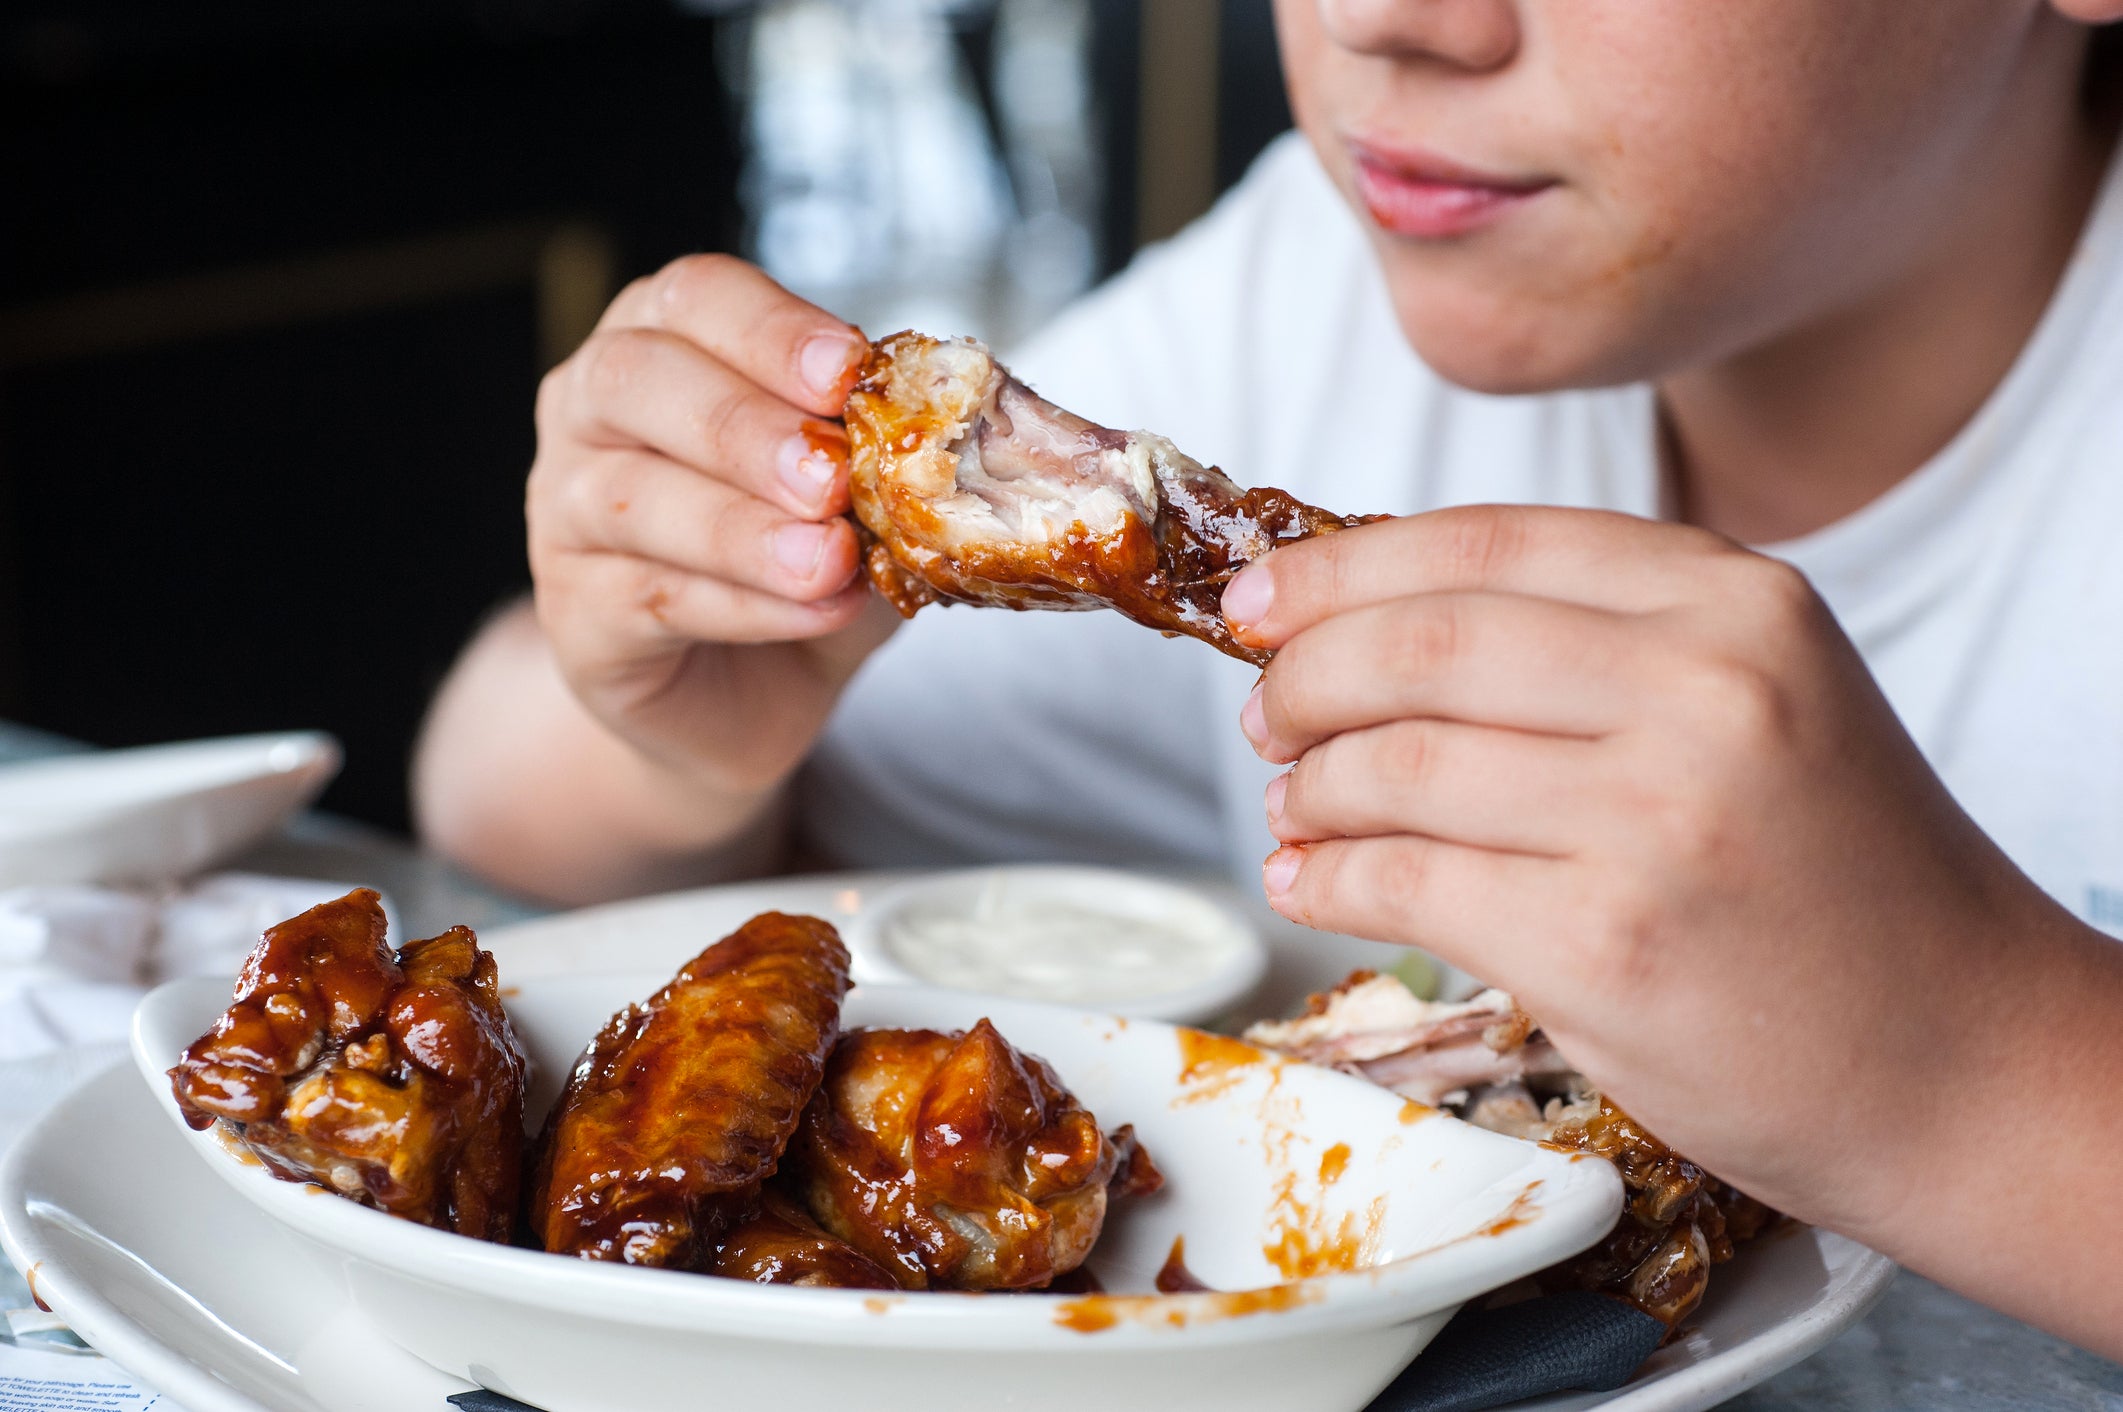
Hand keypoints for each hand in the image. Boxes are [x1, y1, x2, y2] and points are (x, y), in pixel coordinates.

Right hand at [526, 255, 898, 810]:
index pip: (695, 298)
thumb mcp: (863, 492)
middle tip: (831, 475)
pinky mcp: (576, 615)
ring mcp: (563, 512)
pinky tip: (816, 611)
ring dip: (742, 529)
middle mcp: (591, 410)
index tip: (848, 373)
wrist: (752, 689)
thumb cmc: (804, 558)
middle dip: (743, 425)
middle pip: (636, 380)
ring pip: (632, 498)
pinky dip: (745, 605)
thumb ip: (887, 455)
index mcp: (663, 341)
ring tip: (830, 560)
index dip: (770, 329)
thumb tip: (956, 438)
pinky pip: (649, 598)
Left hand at [1220, 505, 2110, 1247]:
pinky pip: (1403, 885)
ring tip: (1292, 814)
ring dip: (1308, 792)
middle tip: (1264, 720)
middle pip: (1420, 645)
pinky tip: (1312, 885)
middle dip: (1304, 680)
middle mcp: (1706, 688)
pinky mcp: (1607, 945)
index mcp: (1737, 600)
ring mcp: (1657, 819)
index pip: (1484, 544)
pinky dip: (1329, 883)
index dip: (1342, 569)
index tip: (1260, 600)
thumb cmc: (1835, 877)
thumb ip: (1592, 642)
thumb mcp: (1757, 698)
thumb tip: (1357, 620)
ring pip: (1397, 767)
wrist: (1964, 1057)